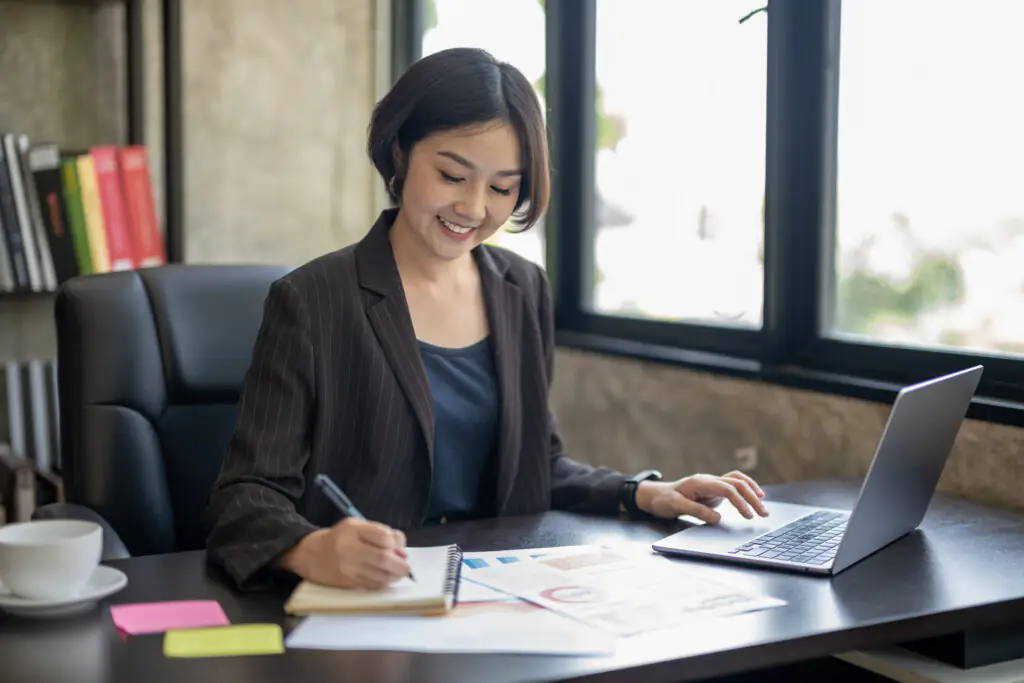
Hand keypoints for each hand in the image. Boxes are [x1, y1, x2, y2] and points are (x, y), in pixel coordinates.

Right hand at [280, 518, 410, 588]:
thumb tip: (402, 548)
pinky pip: (373, 585)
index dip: (396, 543)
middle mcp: (349, 549)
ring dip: (395, 576)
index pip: (383, 537)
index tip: (398, 547)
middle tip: (406, 566)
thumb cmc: (340, 538)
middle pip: (383, 559)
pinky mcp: (347, 583)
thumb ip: (379, 532)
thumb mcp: (357, 526)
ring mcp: (348, 568)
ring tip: (397, 572)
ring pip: (380, 576)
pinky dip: (384, 583)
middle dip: (401, 564)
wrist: (311, 555)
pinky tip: (385, 578)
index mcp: (353, 530)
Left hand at [634, 470, 768, 523]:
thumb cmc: (663, 500)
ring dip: (752, 492)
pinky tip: (755, 496)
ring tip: (763, 505)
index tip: (748, 516)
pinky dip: (746, 488)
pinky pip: (734, 485)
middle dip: (752, 498)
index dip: (740, 502)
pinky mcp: (714, 490)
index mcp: (700, 482)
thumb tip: (718, 518)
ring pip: (737, 482)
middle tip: (763, 513)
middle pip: (736, 484)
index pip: (726, 489)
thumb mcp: (676, 506)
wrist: (655, 495)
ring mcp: (712, 483)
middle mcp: (708, 480)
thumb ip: (697, 511)